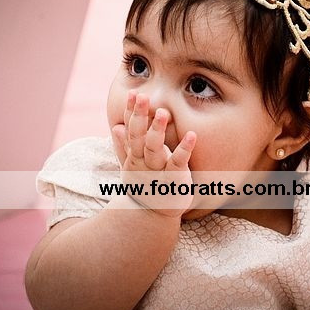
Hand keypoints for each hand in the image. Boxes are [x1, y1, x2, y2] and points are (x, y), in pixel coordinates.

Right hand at [111, 90, 195, 217]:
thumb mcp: (132, 166)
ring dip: (157, 130)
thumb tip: (117, 127)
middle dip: (139, 116)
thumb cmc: (145, 186)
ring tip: (163, 112)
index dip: (131, 112)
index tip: (132, 93)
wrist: (153, 216)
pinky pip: (178, 163)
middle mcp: (142, 162)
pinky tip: (192, 135)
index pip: (130, 129)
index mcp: (134, 155)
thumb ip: (124, 147)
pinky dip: (184, 149)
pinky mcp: (174, 179)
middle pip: (138, 136)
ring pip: (154, 149)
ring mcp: (157, 171)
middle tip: (142, 96)